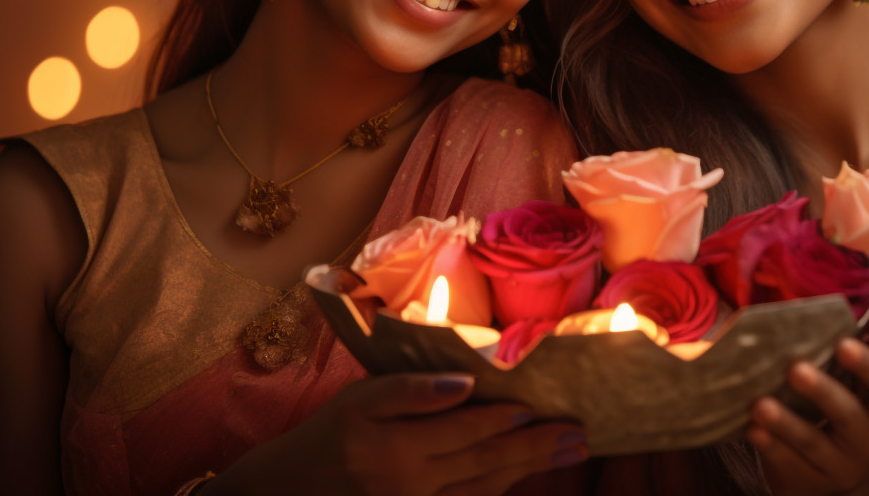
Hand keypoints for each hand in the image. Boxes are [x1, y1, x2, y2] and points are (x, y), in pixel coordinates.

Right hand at [206, 373, 587, 495]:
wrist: (289, 491)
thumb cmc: (329, 434)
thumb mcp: (362, 399)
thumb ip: (413, 391)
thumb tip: (466, 383)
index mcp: (400, 449)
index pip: (468, 431)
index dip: (507, 421)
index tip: (544, 410)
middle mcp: (414, 484)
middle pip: (487, 464)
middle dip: (537, 449)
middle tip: (579, 436)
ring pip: (485, 489)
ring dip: (529, 470)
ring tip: (567, 453)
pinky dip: (498, 490)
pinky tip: (522, 476)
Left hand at [746, 339, 868, 495]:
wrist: (845, 466)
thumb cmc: (847, 405)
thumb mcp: (860, 389)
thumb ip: (843, 359)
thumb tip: (810, 316)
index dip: (867, 365)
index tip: (842, 343)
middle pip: (848, 415)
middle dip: (821, 391)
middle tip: (795, 369)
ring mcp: (846, 469)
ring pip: (813, 443)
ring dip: (785, 423)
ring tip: (760, 404)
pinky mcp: (815, 484)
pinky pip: (790, 465)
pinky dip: (770, 447)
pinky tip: (752, 429)